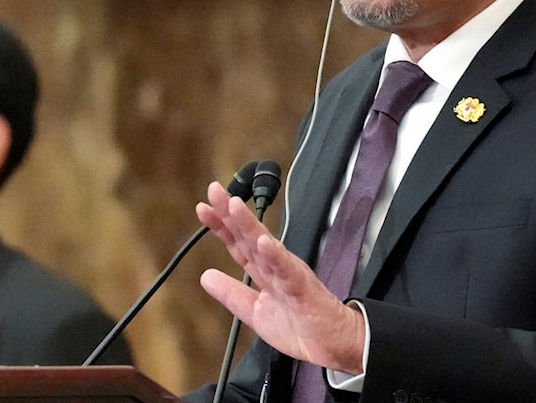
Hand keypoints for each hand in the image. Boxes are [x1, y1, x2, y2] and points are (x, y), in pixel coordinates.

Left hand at [196, 181, 365, 374]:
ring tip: (234, 206)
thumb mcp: (255, 311)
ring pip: (266, 244)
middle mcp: (276, 265)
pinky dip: (276, 255)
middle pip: (249, 235)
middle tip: (214, 190)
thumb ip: (231, 294)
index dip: (220, 225)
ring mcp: (289, 273)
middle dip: (230, 213)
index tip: (203, 208)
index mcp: (265, 271)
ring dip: (250, 225)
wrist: (332, 345)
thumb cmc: (302, 327)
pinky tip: (265, 241)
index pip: (239, 243)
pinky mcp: (302, 287)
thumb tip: (205, 277)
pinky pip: (287, 269)